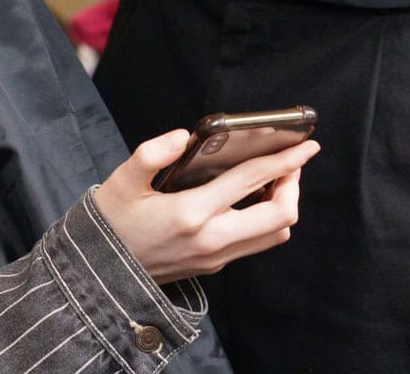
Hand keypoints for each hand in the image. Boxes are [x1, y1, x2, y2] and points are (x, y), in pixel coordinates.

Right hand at [94, 130, 317, 284]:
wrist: (101, 272)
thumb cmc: (111, 221)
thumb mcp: (122, 180)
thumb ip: (152, 153)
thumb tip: (185, 137)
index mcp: (191, 213)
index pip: (252, 181)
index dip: (285, 160)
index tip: (308, 145)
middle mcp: (211, 239)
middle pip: (280, 216)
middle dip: (294, 185)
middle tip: (290, 162)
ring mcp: (216, 257)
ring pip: (274, 234)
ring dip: (284, 205)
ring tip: (275, 178)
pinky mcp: (214, 265)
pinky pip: (256, 243)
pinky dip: (266, 218)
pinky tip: (252, 198)